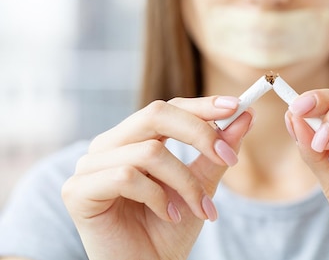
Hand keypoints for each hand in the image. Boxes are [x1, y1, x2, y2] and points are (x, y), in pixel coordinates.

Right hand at [62, 96, 252, 259]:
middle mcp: (108, 145)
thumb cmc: (171, 228)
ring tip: (200, 208)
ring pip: (150, 151)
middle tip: (228, 158)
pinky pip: (126, 177)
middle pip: (156, 113)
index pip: (168, 107)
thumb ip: (217, 151)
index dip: (202, 105)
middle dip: (199, 133)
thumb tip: (245, 115)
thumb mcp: (202, 184)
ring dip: (185, 182)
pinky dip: (157, 197)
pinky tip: (169, 216)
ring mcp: (89, 166)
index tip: (237, 106)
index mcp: (133, 138)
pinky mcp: (78, 191)